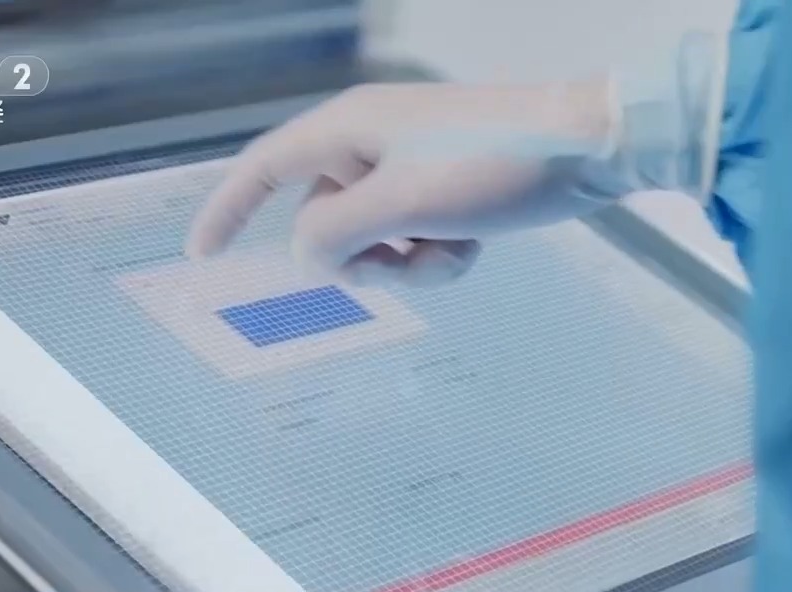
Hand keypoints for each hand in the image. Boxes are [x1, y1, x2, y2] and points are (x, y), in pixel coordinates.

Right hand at [187, 80, 625, 286]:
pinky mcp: (444, 189)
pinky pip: (413, 239)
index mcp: (349, 130)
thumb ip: (337, 231)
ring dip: (406, 261)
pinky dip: (437, 254)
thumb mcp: (405, 201)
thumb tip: (307, 255)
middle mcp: (371, 144)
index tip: (203, 255)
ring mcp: (409, 168)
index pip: (264, 169)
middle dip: (359, 256)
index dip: (228, 210)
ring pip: (372, 239)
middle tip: (400, 258)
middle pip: (324, 220)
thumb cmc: (495, 164)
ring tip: (452, 247)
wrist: (589, 147)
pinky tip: (474, 243)